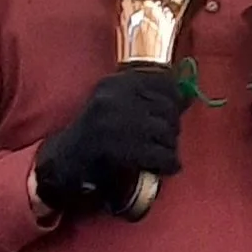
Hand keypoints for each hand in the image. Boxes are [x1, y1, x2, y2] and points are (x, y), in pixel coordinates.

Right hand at [32, 68, 186, 215]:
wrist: (63, 161)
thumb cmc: (93, 134)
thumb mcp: (115, 106)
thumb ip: (148, 99)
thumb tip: (188, 96)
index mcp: (114, 83)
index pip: (164, 83)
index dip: (174, 101)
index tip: (171, 114)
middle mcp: (114, 98)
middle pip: (168, 110)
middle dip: (171, 129)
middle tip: (163, 142)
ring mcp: (116, 122)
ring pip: (167, 133)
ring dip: (169, 148)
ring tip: (161, 155)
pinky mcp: (120, 148)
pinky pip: (161, 155)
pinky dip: (167, 164)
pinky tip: (163, 168)